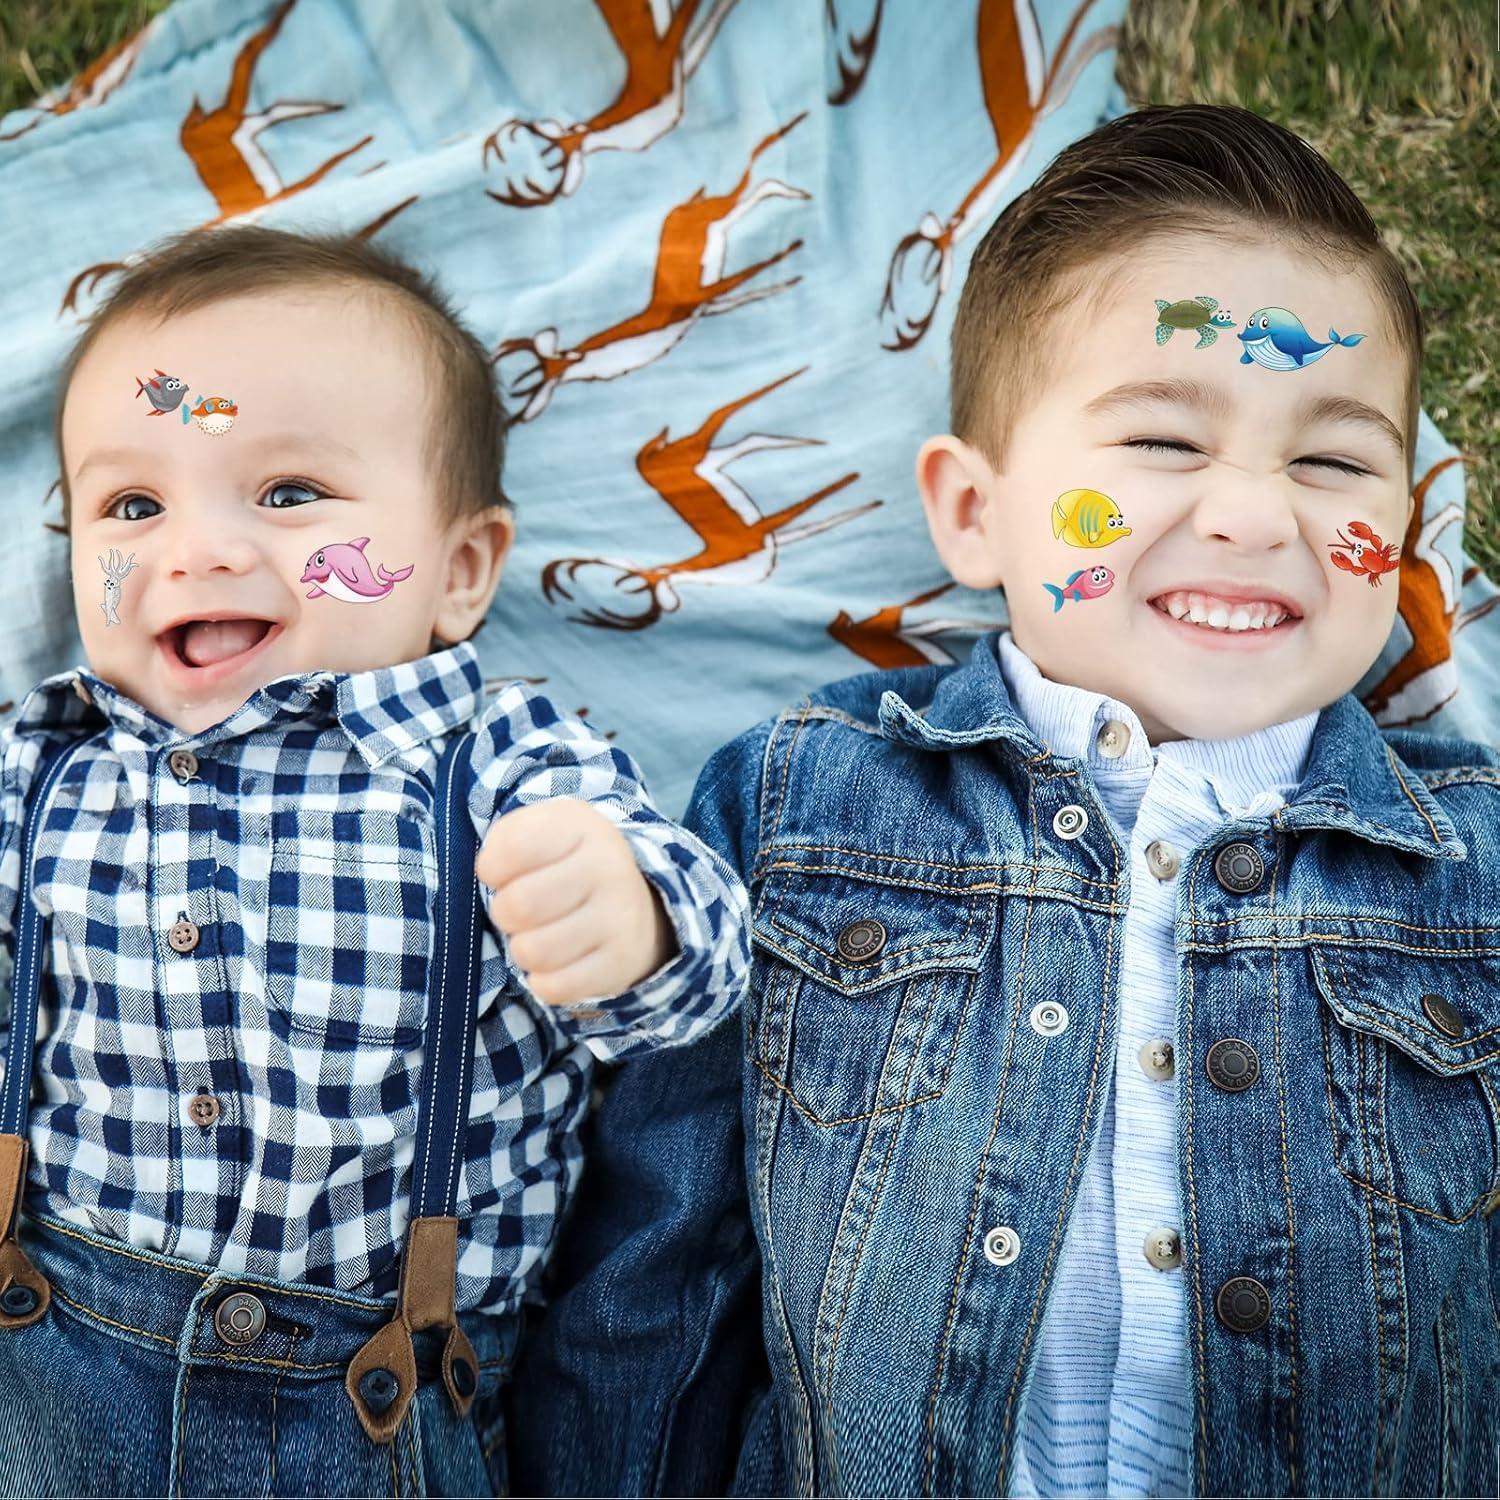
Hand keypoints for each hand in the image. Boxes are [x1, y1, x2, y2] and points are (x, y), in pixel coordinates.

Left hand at [476, 797, 676, 1005]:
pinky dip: (543, 980)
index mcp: (582, 827)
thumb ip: (505, 841)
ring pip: (533, 951)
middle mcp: (609, 867)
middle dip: (506, 913)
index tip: (506, 871)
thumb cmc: (568, 863)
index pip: (512, 848)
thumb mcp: (542, 830)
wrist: (635, 899)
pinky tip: (558, 961)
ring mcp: (620, 916)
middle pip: (518, 905)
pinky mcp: (621, 961)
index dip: (493, 867)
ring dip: (524, 949)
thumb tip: (490, 873)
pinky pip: (554, 987)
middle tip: (523, 909)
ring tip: (540, 935)